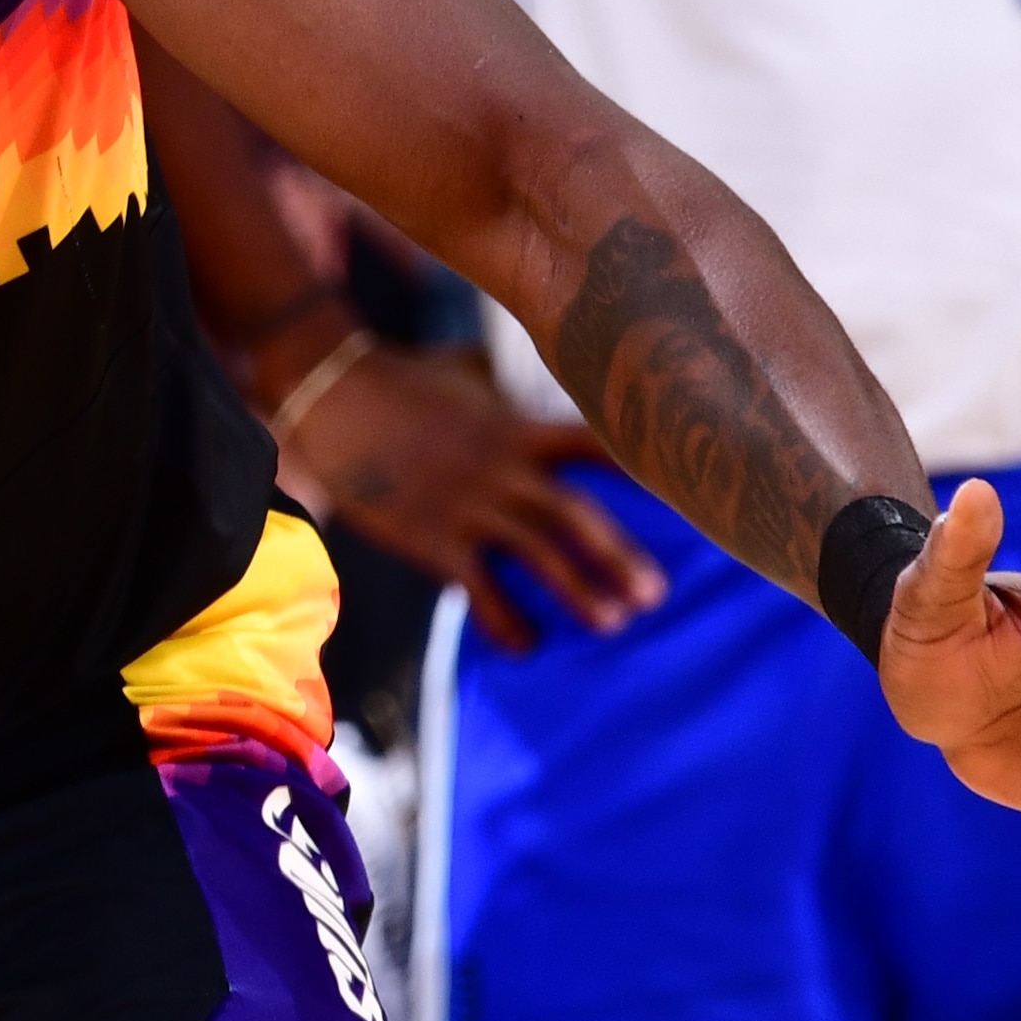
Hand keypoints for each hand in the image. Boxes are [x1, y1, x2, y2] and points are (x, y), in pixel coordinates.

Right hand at [278, 340, 661, 647]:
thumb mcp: (468, 377)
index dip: (642, 472)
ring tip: (611, 623)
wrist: (333, 393)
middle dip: (619, 556)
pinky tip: (527, 643)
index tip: (687, 499)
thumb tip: (526, 386)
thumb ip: (509, 396)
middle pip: (576, 515)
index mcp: (519, 429)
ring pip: (538, 554)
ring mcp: (469, 504)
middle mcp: (503, 467)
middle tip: (655, 595)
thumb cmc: (401, 381)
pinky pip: (480, 588)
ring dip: (578, 591)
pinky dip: (506, 620)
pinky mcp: (432, 536)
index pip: (596, 447)